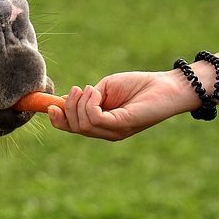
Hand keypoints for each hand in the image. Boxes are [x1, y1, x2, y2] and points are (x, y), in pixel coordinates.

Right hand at [47, 71, 194, 140]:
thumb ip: (87, 97)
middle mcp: (107, 132)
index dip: (57, 119)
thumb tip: (65, 100)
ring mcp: (114, 131)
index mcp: (101, 124)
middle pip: (73, 127)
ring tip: (90, 88)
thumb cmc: (138, 85)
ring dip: (79, 102)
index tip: (51, 104)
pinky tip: (96, 91)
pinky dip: (89, 102)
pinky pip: (94, 118)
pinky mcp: (122, 125)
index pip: (72, 128)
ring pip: (82, 124)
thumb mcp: (104, 89)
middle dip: (67, 107)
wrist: (167, 86)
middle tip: (77, 90)